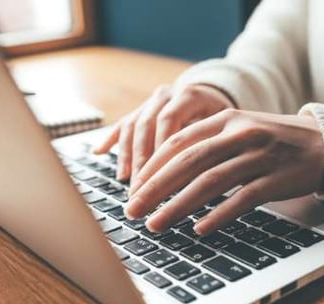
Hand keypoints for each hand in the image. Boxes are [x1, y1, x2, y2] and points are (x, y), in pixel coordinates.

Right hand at [92, 84, 234, 180]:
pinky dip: (111, 139)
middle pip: (147, 126)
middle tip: (139, 189)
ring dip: (127, 155)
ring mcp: (151, 101)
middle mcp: (167, 94)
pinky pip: (123, 123)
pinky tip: (98, 152)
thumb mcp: (225, 129)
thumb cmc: (225, 120)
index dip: (160, 151)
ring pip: (133, 126)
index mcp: (189, 95)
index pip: (169, 122)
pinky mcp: (141, 109)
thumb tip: (203, 180)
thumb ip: (212, 145)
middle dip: (141, 161)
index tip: (157, 178)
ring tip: (125, 180)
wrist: (216, 95)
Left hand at [124, 109, 323, 234]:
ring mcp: (259, 155)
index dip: (152, 166)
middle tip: (132, 210)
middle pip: (188, 161)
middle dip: (155, 188)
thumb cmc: (273, 141)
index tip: (133, 189)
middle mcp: (240, 133)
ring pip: (210, 181)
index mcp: (225, 119)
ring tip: (156, 224)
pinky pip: (242, 198)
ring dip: (178, 206)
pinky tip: (199, 229)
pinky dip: (218, 215)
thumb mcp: (239, 131)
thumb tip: (164, 173)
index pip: (178, 142)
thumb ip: (206, 144)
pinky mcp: (277, 178)